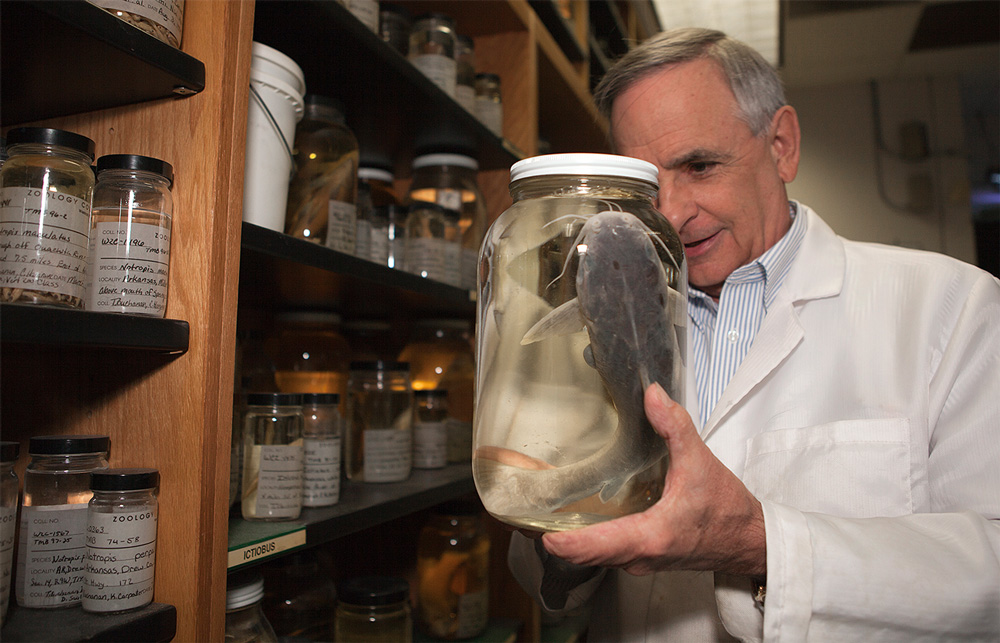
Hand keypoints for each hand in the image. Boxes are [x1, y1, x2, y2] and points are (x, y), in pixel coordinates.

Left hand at [541, 382, 766, 576]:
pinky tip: (576, 518)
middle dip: (555, 538)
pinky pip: (606, 553)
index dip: (564, 542)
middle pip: (585, 555)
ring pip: (594, 557)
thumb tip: (652, 395)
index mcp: (650, 537)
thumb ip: (675, 427)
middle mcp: (639, 556)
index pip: (596, 547)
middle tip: (525, 514)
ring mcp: (639, 561)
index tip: (539, 533)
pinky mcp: (642, 557)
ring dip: (569, 540)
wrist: (748, 539)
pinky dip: (586, 540)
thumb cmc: (727, 511)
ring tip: (541, 513)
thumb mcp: (701, 462)